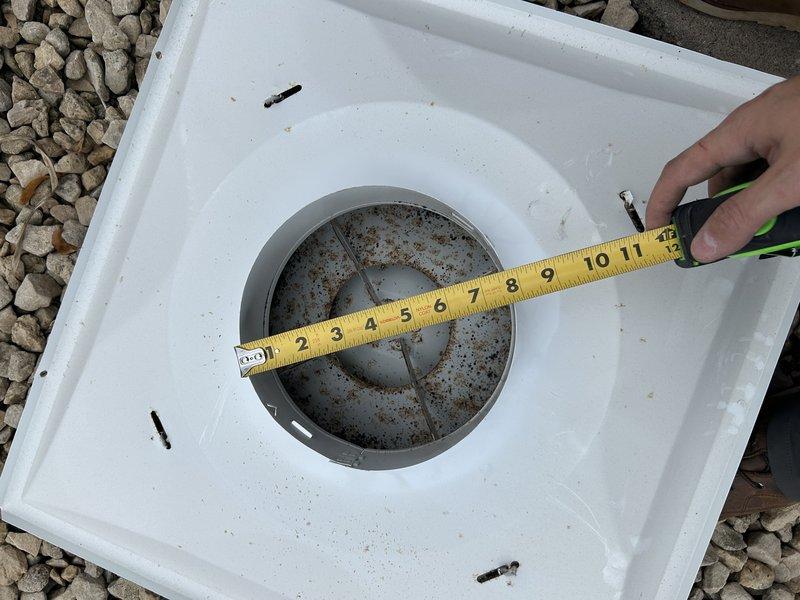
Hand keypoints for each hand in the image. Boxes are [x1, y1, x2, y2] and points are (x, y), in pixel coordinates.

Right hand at [646, 76, 799, 262]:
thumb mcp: (792, 181)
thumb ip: (746, 216)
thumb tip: (707, 245)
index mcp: (741, 129)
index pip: (683, 170)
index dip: (663, 203)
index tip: (657, 232)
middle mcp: (759, 128)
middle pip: (723, 181)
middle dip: (727, 216)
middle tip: (733, 244)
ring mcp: (785, 134)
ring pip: (756, 182)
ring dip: (762, 211)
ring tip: (784, 229)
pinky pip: (781, 176)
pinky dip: (784, 199)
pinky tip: (798, 213)